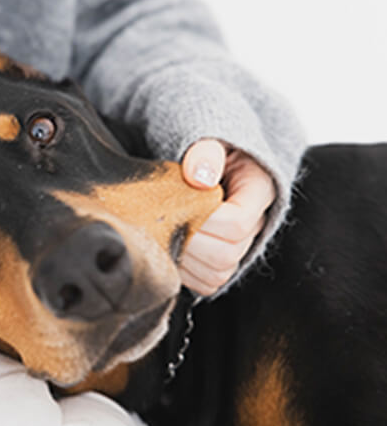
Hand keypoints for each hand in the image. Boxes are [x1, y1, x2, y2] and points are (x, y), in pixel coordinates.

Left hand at [179, 139, 275, 295]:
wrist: (212, 160)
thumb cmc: (209, 150)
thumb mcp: (210, 141)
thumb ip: (205, 153)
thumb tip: (199, 176)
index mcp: (259, 191)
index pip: (238, 223)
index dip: (205, 219)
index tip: (182, 203)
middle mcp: (256, 224)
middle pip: (226, 255)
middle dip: (189, 240)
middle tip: (166, 220)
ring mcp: (240, 247)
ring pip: (216, 274)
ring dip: (183, 258)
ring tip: (166, 233)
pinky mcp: (221, 263)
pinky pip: (205, 284)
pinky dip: (184, 272)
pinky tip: (170, 247)